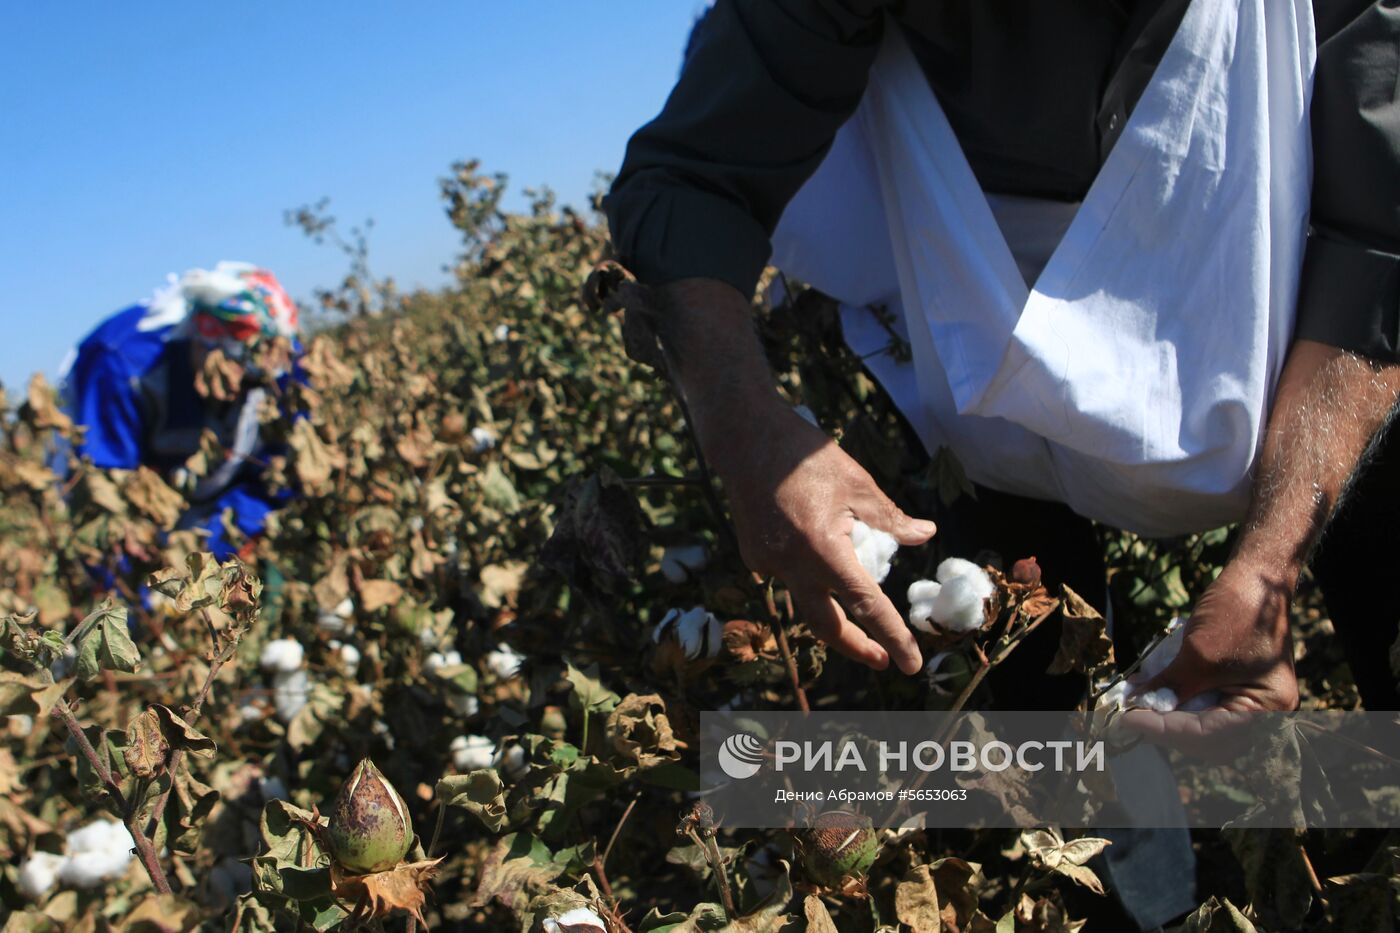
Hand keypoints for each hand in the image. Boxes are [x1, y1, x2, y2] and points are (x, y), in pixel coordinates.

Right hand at [653, 277, 934, 675]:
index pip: (866, 605)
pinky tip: (815, 553)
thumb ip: (890, 518)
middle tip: (884, 659)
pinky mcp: (754, 555)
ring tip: (857, 608)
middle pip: (827, 626)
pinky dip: (808, 575)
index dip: (892, 637)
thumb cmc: (806, 456)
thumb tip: (924, 535)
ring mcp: (768, 563)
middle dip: (857, 648)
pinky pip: (787, 576)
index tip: (909, 664)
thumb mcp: (858, 483)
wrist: (745, 439)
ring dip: (833, 611)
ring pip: (805, 602)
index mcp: (824, 550)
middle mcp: (792, 565)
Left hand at [1122, 559, 1297, 753]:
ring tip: (1139, 705)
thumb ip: (1172, 686)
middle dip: (1169, 728)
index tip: (1129, 720)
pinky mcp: (1239, 689)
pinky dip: (1180, 703)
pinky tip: (1154, 694)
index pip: (1210, 735)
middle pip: (1210, 740)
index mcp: (1270, 708)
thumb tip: (1138, 707)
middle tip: (1133, 715)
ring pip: (1207, 727)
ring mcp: (1255, 701)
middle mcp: (1268, 713)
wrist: (1259, 578)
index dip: (1166, 729)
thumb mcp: (1200, 653)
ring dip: (1171, 717)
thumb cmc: (1238, 612)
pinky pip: (1208, 708)